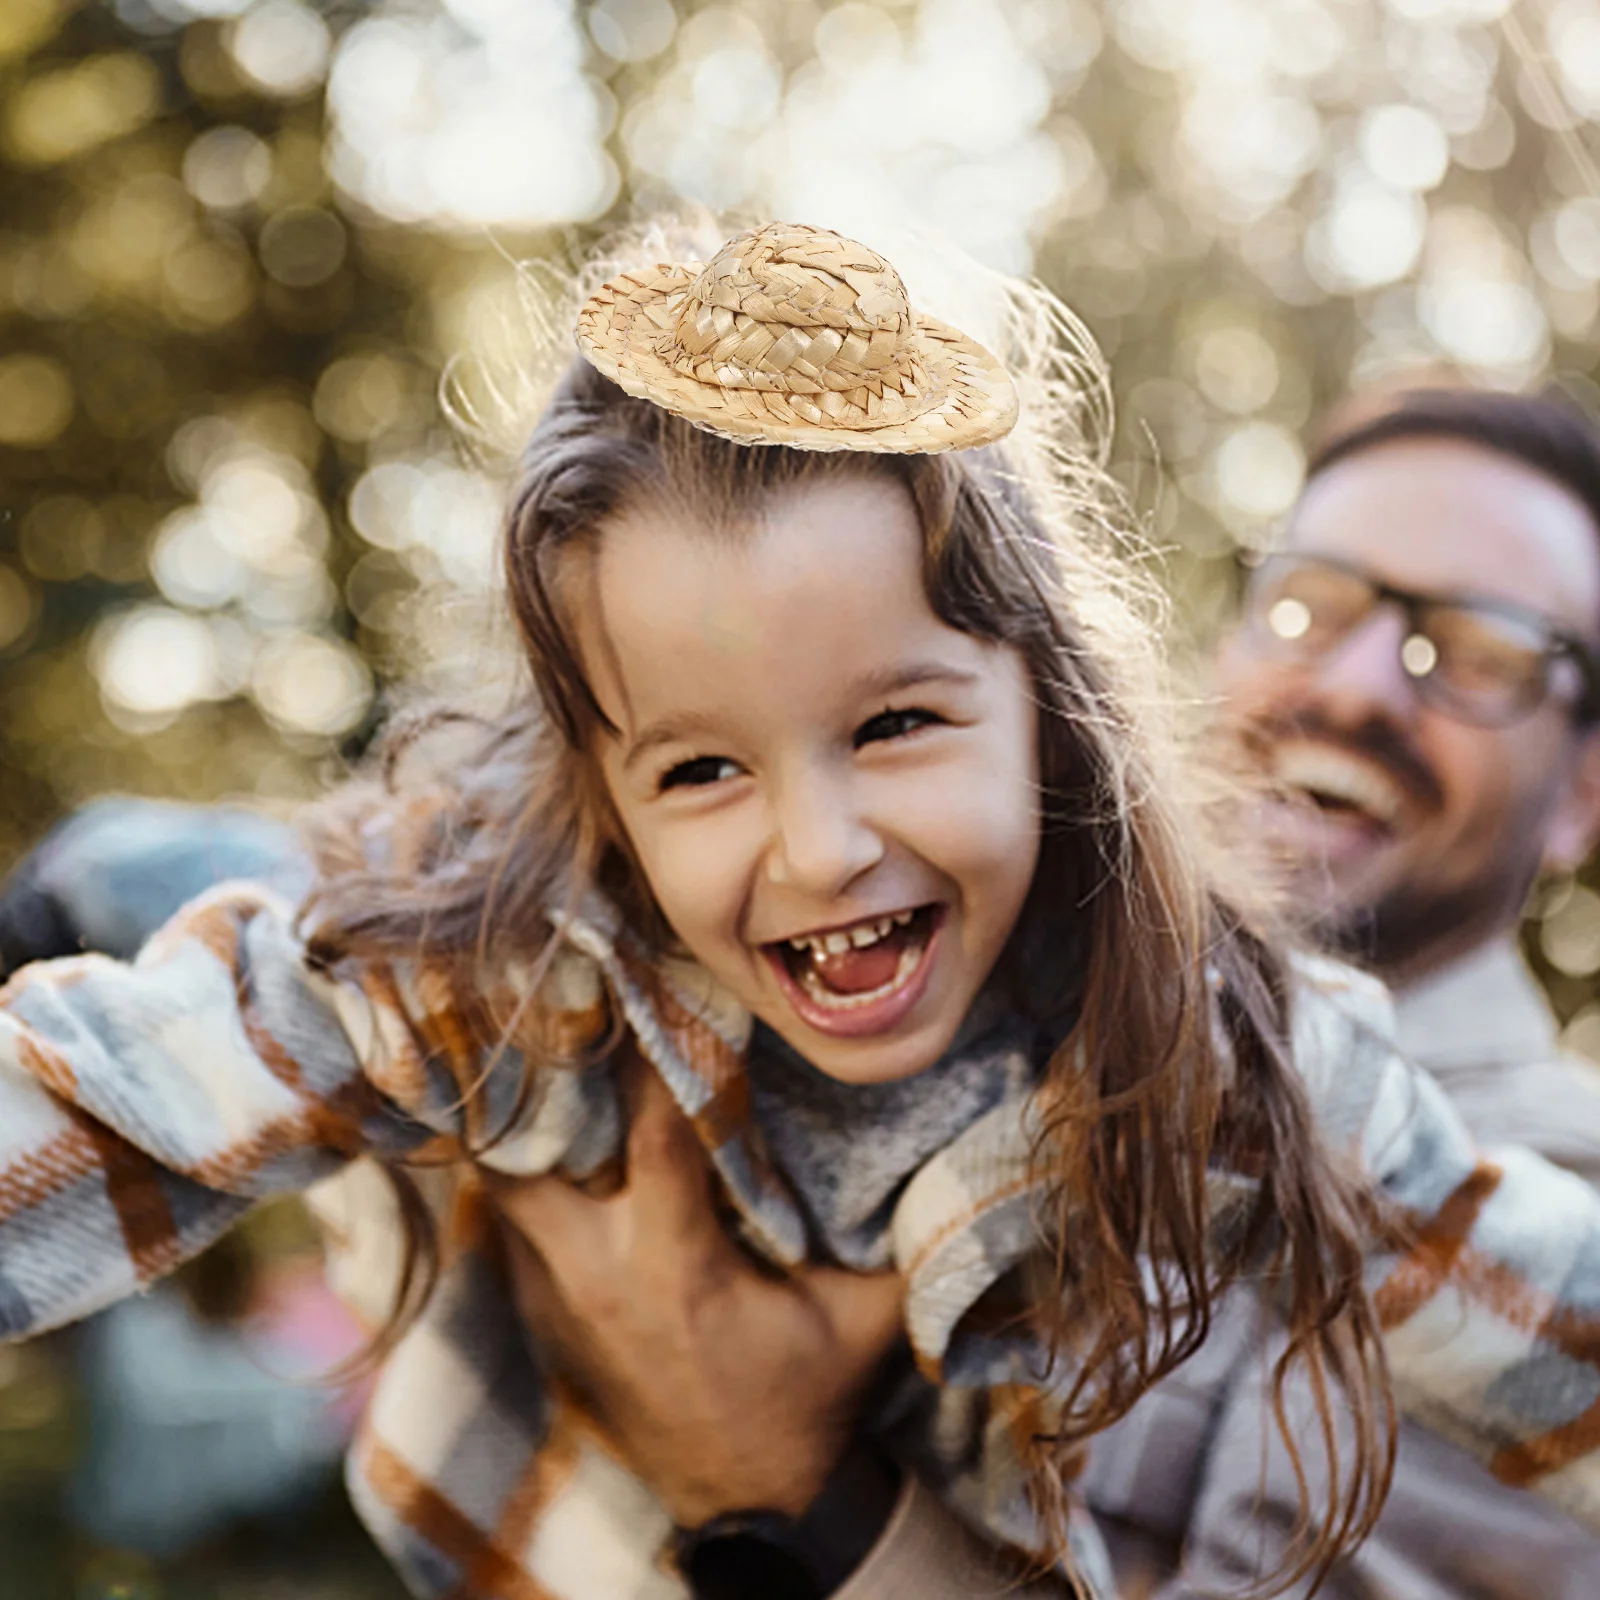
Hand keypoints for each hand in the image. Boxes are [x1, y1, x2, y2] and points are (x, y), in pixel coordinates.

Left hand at [490, 1060, 905, 1526]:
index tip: (667, 988)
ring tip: (573, 1075)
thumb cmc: (813, 1398)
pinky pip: (516, 1228)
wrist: (753, 1507)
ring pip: (505, 1187)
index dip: (661, 1049)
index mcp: (673, 1264)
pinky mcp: (540, 1320)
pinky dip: (538, 1182)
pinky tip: (575, 1149)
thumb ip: (898, 1234)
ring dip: (536, 1133)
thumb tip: (948, 1141)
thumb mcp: (865, 1318)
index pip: (652, 1125)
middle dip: (551, 1087)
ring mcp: (554, 1300)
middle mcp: (594, 1275)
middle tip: (585, 1023)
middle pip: (527, 1152)